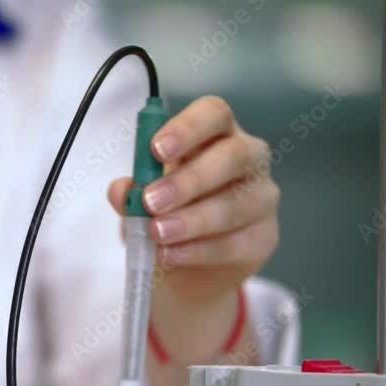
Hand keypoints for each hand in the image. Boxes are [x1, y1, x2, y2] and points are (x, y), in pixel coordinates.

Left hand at [109, 95, 279, 301]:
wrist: (183, 271)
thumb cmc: (166, 218)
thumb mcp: (139, 205)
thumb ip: (130, 194)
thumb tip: (120, 190)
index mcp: (215, 135)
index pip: (214, 114)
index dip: (187, 128)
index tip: (156, 149)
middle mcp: (247, 158)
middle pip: (233, 155)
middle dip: (189, 180)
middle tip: (151, 202)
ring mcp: (262, 197)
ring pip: (238, 202)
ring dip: (192, 220)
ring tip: (157, 233)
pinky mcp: (265, 237)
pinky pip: (238, 242)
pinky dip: (199, 250)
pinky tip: (172, 254)